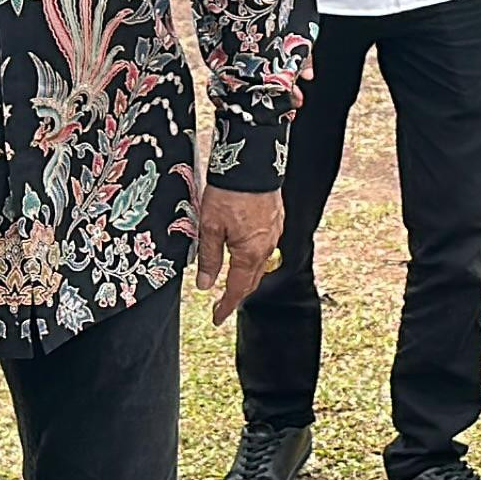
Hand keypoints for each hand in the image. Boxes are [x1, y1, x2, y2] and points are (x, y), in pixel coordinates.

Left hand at [192, 181, 283, 325]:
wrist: (252, 161)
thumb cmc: (229, 192)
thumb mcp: (209, 227)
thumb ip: (208, 258)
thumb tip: (204, 284)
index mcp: (250, 253)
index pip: (237, 289)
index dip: (226, 306)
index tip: (217, 318)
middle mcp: (267, 246)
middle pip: (251, 280)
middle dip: (236, 294)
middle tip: (221, 305)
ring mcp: (274, 232)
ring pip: (260, 263)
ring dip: (246, 276)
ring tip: (231, 281)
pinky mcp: (276, 219)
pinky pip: (266, 246)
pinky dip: (253, 257)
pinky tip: (245, 252)